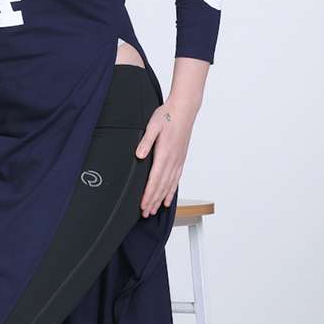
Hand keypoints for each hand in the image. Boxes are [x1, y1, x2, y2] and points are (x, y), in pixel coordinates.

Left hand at [135, 98, 196, 216]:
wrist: (184, 110)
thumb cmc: (167, 116)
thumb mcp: (153, 126)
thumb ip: (146, 141)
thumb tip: (139, 155)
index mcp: (164, 154)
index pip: (155, 179)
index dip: (148, 194)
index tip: (142, 205)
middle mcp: (173, 161)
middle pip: (161, 186)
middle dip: (152, 201)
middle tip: (145, 213)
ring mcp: (178, 161)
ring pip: (168, 186)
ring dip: (160, 199)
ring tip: (153, 210)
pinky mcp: (180, 159)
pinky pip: (175, 180)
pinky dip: (170, 192)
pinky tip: (167, 200)